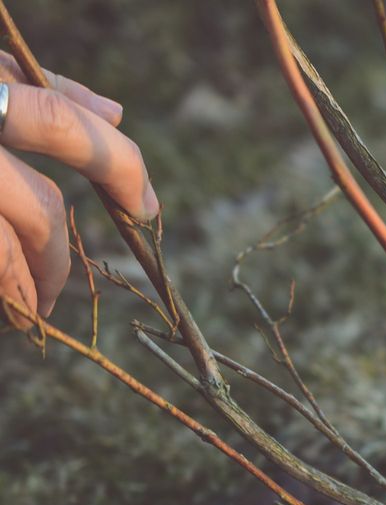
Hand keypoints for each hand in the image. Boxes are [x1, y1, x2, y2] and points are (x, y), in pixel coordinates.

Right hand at [0, 52, 157, 317]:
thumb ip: (35, 86)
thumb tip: (114, 111)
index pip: (67, 127)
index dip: (123, 170)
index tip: (146, 209)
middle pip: (40, 213)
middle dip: (58, 262)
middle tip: (55, 291)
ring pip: (3, 256)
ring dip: (24, 293)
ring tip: (23, 311)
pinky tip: (0, 303)